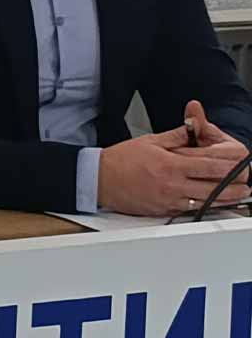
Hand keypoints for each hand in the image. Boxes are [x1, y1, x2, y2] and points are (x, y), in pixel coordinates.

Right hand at [98, 107, 250, 215]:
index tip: (242, 166)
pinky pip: (191, 210)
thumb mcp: (150, 140)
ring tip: (239, 196)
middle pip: (212, 187)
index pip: (208, 166)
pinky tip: (215, 204)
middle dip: (234, 186)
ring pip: (205, 202)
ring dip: (225, 200)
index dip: (229, 167)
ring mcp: (169, 200)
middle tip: (248, 184)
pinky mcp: (164, 210)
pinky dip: (206, 207)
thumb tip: (194, 128)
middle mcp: (172, 184)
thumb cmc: (121, 159)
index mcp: (170, 164)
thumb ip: (177, 136)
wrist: (100, 179)